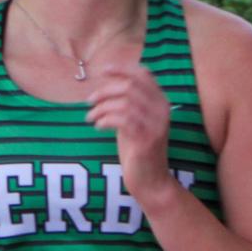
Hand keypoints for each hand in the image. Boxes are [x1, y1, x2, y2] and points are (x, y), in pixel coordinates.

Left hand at [85, 64, 171, 204]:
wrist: (150, 181)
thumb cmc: (138, 151)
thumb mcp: (133, 122)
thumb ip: (127, 104)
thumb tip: (106, 86)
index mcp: (161, 102)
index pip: (144, 75)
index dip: (122, 69)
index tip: (103, 71)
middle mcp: (162, 110)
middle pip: (130, 86)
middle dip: (105, 91)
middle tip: (89, 101)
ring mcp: (156, 125)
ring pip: (124, 102)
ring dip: (102, 107)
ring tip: (91, 117)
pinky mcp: (146, 139)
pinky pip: (122, 119)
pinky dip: (105, 119)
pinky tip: (98, 127)